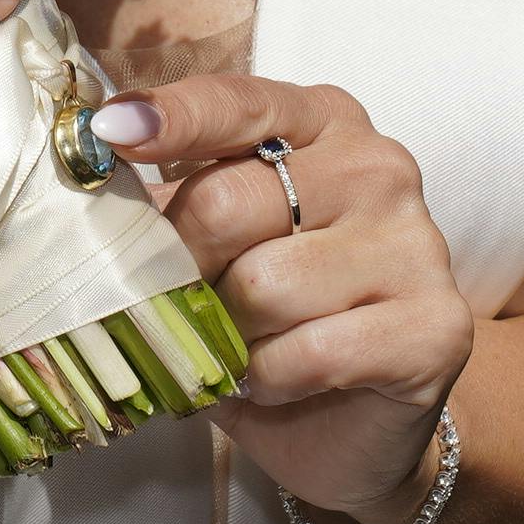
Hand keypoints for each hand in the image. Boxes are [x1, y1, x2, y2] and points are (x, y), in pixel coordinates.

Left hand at [91, 76, 471, 523]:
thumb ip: (167, 200)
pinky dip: (268, 378)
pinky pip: (305, 353)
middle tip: (184, 299)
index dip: (169, 118)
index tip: (109, 133)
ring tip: (242, 342)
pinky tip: (277, 378)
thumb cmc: (269, 314)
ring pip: (263, 285)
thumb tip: (89, 178)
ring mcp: (415, 243)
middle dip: (182, 265)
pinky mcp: (435, 326)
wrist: (352, 421)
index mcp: (319, 122)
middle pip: (228, 202)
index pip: (235, 103)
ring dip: (228, 333)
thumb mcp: (211, 241)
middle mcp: (376, 166)